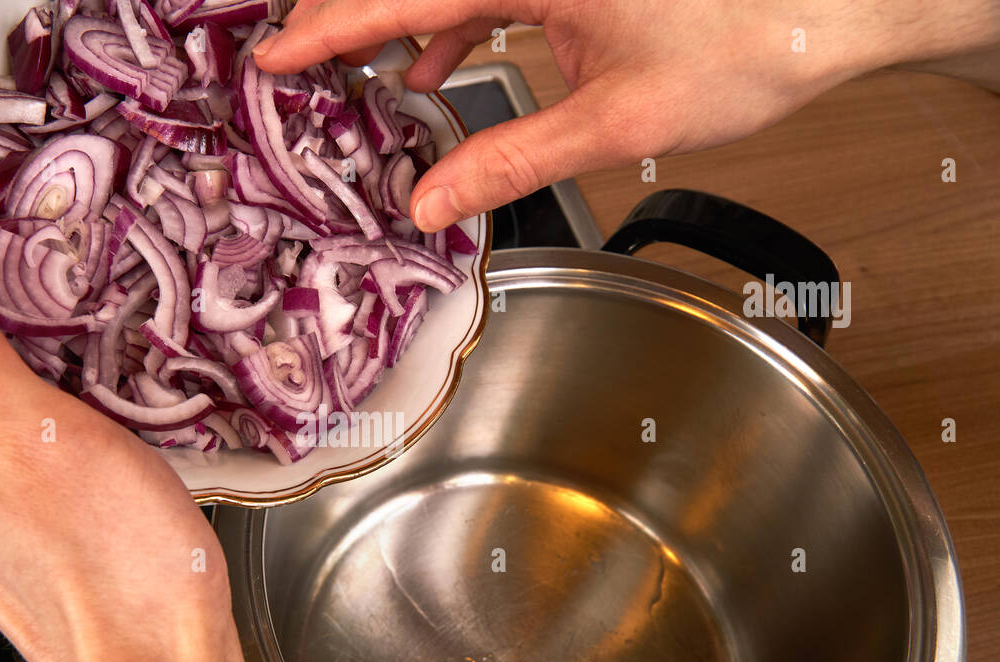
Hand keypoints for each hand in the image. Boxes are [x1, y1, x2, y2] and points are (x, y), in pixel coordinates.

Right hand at [256, 0, 999, 231]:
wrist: (825, 13)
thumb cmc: (744, 46)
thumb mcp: (613, 120)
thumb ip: (511, 161)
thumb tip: (434, 203)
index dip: (332, 27)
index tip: (276, 54)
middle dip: (353, 18)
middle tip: (299, 62)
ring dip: (401, 25)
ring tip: (355, 73)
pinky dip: (454, 27)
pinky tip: (435, 68)